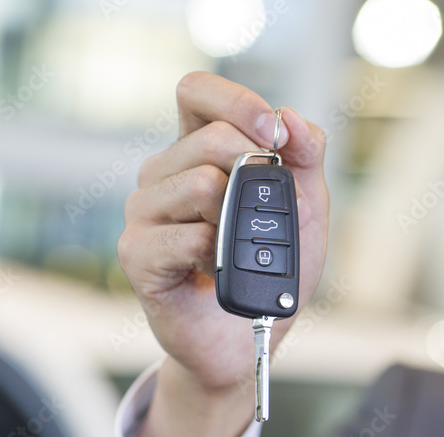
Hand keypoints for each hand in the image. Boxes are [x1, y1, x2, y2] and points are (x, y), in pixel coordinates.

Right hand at [118, 72, 328, 436]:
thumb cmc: (270, 270)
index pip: (197, 91)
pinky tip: (214, 273)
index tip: (274, 134)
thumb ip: (306, 158)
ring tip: (232, 251)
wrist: (248, 338)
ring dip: (237, 221)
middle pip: (210, 138)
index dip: (237, 101)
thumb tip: (292, 119)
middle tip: (263, 217)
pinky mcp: (137, 255)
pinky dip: (218, 256)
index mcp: (195, 152)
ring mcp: (143, 214)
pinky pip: (189, 235)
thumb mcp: (305, 209)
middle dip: (255, 172)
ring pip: (200, 183)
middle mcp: (162, 175)